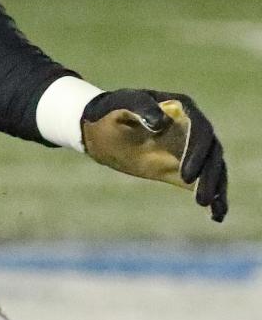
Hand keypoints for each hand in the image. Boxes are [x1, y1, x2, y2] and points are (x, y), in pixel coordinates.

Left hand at [81, 89, 227, 221]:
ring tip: (211, 210)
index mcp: (182, 107)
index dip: (197, 152)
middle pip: (211, 151)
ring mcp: (190, 147)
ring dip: (215, 187)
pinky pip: (203, 181)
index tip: (185, 176)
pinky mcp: (184, 166)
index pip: (200, 130)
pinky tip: (217, 216)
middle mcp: (192, 127)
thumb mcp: (122, 103)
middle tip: (201, 200)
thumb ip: (141, 107)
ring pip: (212, 167)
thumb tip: (160, 124)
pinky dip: (215, 198)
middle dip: (208, 175)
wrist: (100, 126)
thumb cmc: (112, 110)